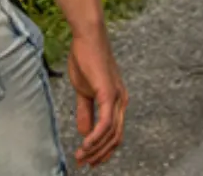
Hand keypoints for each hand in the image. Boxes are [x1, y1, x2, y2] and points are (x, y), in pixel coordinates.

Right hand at [69, 33, 127, 166]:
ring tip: (81, 156)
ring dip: (95, 148)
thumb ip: (86, 112)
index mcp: (117, 101)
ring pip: (111, 133)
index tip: (89, 160)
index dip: (103, 149)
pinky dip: (96, 136)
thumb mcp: (84, 91)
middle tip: (83, 163)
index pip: (115, 133)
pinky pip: (106, 122)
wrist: (87, 38)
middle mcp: (121, 101)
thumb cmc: (86, 60)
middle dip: (99, 154)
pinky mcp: (109, 93)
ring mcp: (117, 97)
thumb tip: (85, 133)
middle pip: (115, 138)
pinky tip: (86, 144)